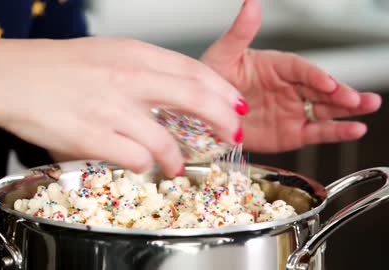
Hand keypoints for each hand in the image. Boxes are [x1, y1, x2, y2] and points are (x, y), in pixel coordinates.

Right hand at [0, 37, 243, 175]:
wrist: (10, 76)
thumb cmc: (56, 66)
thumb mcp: (108, 53)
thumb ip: (144, 68)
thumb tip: (175, 86)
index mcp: (134, 54)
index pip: (194, 71)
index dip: (222, 91)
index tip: (236, 105)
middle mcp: (128, 78)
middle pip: (194, 99)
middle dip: (223, 121)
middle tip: (232, 136)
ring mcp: (111, 109)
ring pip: (165, 142)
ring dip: (178, 159)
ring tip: (177, 166)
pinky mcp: (92, 137)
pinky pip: (135, 160)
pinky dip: (144, 166)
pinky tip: (141, 165)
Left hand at [201, 0, 381, 151]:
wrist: (203, 117)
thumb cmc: (213, 82)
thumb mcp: (224, 55)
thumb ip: (241, 32)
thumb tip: (251, 4)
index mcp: (275, 67)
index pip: (300, 69)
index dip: (314, 75)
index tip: (326, 82)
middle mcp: (288, 88)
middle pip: (320, 88)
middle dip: (341, 92)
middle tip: (357, 97)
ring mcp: (291, 111)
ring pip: (325, 109)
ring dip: (348, 110)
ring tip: (368, 106)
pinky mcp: (291, 133)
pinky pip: (316, 132)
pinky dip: (335, 132)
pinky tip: (354, 129)